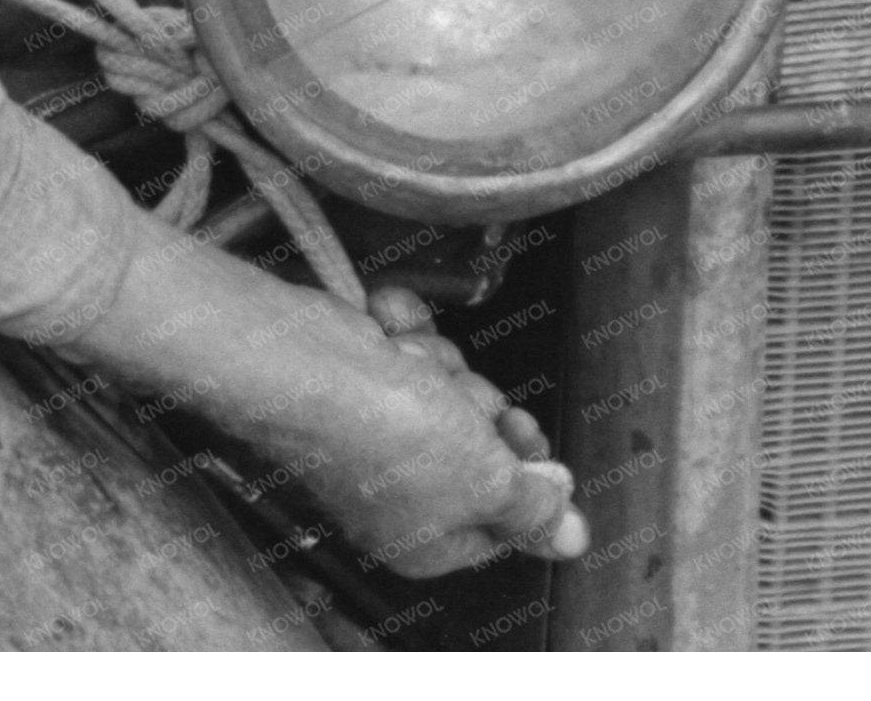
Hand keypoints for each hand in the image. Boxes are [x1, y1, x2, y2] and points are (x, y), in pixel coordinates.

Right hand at [60, 224, 586, 579]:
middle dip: (478, 408)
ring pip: (450, 389)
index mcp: (428, 541)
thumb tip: (570, 536)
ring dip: (438, 364)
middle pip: (480, 448)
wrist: (300, 359)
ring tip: (407, 363)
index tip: (530, 446)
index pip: (504, 521)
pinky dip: (399, 331)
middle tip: (465, 401)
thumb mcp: (488, 479)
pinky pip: (408, 348)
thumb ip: (533, 506)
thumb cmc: (383, 431)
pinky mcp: (357, 377)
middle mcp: (399, 494)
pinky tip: (383, 329)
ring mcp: (374, 432)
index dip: (526, 478)